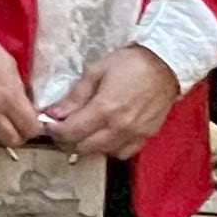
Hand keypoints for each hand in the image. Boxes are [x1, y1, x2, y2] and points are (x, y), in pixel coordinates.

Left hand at [40, 42, 180, 163]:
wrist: (167, 64)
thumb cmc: (133, 63)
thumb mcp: (96, 71)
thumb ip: (75, 96)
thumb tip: (55, 113)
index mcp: (105, 110)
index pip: (70, 133)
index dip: (53, 131)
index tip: (49, 123)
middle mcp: (120, 127)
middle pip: (82, 148)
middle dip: (65, 140)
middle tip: (61, 128)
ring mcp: (135, 134)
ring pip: (100, 153)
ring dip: (85, 146)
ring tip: (82, 130)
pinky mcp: (146, 136)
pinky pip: (122, 153)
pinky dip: (108, 149)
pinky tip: (104, 135)